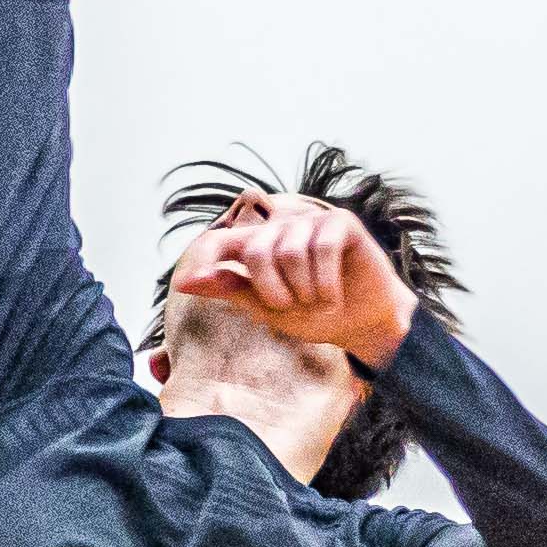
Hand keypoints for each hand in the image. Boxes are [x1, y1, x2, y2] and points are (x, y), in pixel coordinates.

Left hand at [164, 186, 415, 366]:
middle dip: (274, 291)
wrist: (362, 324)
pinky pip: (323, 246)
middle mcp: (279, 228)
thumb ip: (231, 289)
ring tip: (318, 301)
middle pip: (258, 251)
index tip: (187, 284)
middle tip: (294, 306)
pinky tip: (333, 294)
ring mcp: (310, 222)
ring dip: (305, 290)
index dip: (202, 258)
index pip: (217, 240)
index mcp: (255, 248)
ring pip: (291, 251)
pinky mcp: (341, 222)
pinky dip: (326, 282)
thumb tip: (184, 282)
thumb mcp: (266, 307)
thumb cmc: (313, 315)